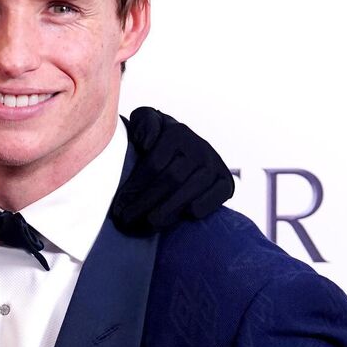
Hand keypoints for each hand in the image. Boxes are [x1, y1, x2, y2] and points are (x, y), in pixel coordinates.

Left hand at [110, 107, 233, 234]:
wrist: (190, 150)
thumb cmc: (159, 140)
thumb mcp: (147, 122)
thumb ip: (143, 123)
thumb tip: (146, 143)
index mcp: (177, 132)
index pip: (153, 164)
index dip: (135, 187)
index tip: (119, 204)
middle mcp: (199, 147)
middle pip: (170, 180)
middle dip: (145, 203)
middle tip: (126, 220)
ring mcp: (215, 164)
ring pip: (189, 192)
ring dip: (167, 212)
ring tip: (147, 224)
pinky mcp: (226, 182)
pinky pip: (214, 198)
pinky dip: (197, 210)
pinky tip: (179, 219)